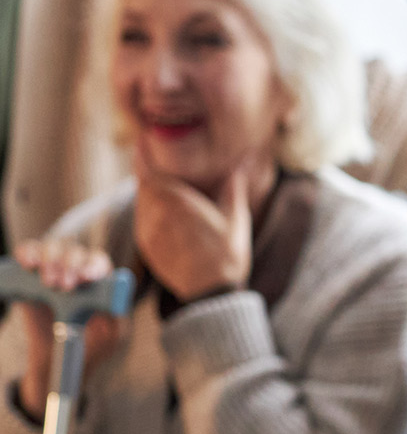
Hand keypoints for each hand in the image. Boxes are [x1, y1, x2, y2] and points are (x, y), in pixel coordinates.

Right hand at [11, 238, 123, 418]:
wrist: (56, 356)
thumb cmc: (90, 343)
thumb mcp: (110, 335)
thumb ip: (115, 319)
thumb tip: (116, 304)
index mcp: (100, 279)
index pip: (99, 262)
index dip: (93, 266)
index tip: (86, 279)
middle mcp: (76, 268)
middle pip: (75, 252)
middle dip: (71, 266)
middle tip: (65, 287)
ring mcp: (52, 267)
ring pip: (53, 247)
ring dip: (51, 260)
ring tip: (49, 283)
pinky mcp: (29, 272)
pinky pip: (28, 250)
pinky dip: (28, 252)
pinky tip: (29, 265)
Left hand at [132, 157, 252, 302]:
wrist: (209, 292)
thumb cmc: (226, 255)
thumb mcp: (236, 220)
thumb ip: (232, 190)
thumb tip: (238, 167)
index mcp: (177, 200)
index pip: (149, 169)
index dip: (144, 153)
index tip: (144, 141)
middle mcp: (156, 212)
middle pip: (143, 183)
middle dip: (149, 172)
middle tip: (155, 160)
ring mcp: (148, 229)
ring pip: (141, 201)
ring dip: (149, 191)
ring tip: (163, 188)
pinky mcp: (145, 244)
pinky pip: (142, 218)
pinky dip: (149, 210)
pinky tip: (164, 213)